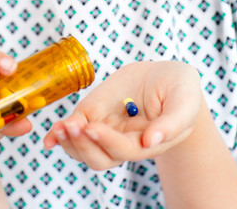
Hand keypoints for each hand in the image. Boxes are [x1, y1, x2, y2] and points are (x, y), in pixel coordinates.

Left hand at [44, 60, 200, 169]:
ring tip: (60, 127)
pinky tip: (51, 135)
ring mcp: (107, 128)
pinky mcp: (94, 113)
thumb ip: (172, 122)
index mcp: (147, 143)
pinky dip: (60, 135)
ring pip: (83, 149)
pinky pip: (75, 130)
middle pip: (99, 157)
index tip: (93, 127)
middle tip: (73, 125)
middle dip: (83, 144)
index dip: (107, 141)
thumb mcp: (185, 101)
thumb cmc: (181, 91)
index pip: (123, 150)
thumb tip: (151, 141)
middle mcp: (124, 141)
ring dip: (69, 141)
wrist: (167, 78)